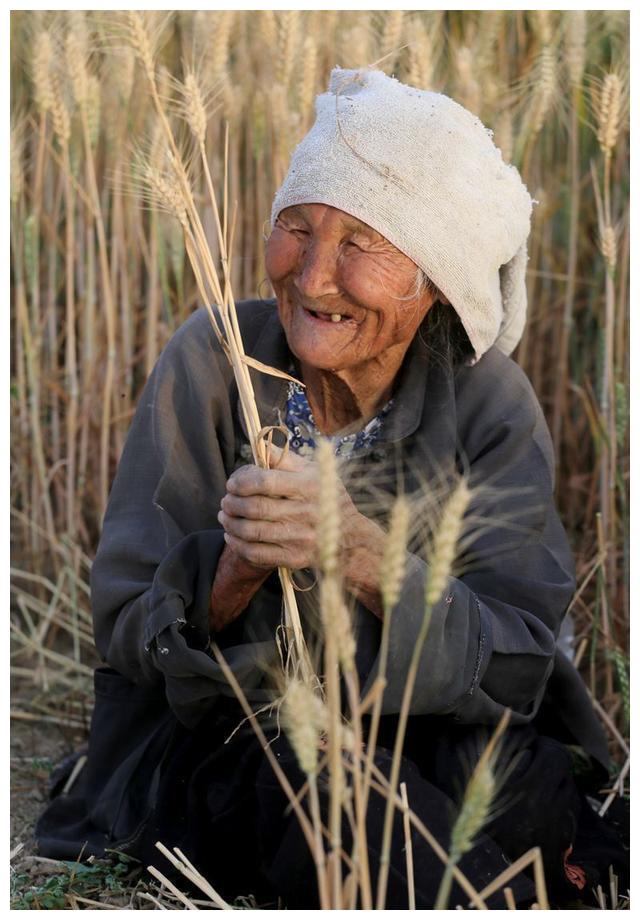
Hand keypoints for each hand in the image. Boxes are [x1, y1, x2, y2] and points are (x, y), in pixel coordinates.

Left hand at [217, 444, 326, 570]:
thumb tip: (259, 445)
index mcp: (310, 486)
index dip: (241, 481)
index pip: (265, 482)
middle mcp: (306, 512)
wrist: (349, 538)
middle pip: (255, 507)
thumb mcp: (315, 472)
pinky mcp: (294, 558)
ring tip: (225, 516)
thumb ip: (285, 458)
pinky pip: (256, 553)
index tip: (233, 483)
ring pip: (251, 531)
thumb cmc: (327, 498)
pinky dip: (238, 544)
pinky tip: (233, 535)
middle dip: (232, 503)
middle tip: (226, 500)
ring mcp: (299, 538)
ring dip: (230, 523)